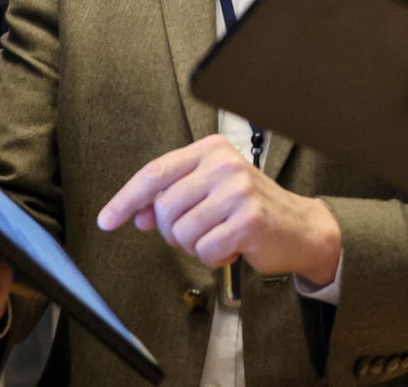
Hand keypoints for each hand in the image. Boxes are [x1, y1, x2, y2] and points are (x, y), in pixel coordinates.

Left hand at [97, 134, 342, 285]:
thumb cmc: (251, 208)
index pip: (155, 172)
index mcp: (212, 150)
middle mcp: (224, 164)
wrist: (301, 227)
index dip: (126, 199)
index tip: (107, 220)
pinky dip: (215, 257)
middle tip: (199, 230)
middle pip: (163, 208)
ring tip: (220, 235)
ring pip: (181, 233)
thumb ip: (174, 198)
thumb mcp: (210, 192)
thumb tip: (136, 214)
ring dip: (196, 245)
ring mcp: (237, 191)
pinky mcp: (248, 220)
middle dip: (172, 231)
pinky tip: (234, 246)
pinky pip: (204, 250)